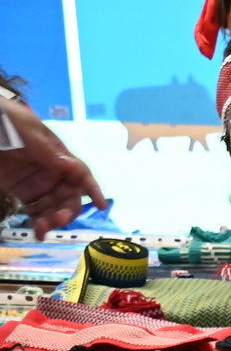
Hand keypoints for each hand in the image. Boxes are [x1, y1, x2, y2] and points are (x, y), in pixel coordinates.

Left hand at [0, 95, 106, 235]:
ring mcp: (37, 183)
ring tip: (41, 230)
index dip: (92, 189)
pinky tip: (36, 231)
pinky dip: (37, 222)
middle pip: (69, 197)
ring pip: (54, 207)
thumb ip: (48, 149)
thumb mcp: (27, 129)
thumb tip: (71, 167)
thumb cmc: (6, 120)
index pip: (81, 174)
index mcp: (57, 155)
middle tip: (56, 221)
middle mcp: (52, 172)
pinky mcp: (20, 192)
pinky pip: (34, 210)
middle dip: (67, 211)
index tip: (100, 205)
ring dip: (52, 221)